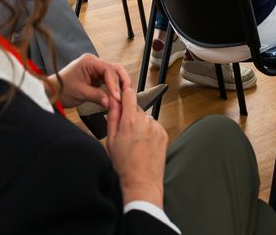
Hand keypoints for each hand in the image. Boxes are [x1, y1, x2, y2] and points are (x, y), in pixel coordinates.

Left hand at [52, 54, 131, 110]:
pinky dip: (114, 88)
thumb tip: (112, 102)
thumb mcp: (80, 93)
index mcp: (89, 62)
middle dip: (122, 80)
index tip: (117, 96)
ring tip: (123, 96)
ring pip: (114, 74)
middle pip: (115, 68)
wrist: (52, 92)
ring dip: (119, 84)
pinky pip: (109, 80)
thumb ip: (97, 96)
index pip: (109, 69)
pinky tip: (117, 96)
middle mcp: (94, 62)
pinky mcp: (95, 77)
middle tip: (126, 94)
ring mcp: (95, 69)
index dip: (115, 83)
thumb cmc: (62, 89)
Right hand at [105, 80, 167, 207]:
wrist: (142, 181)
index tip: (122, 96)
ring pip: (146, 118)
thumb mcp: (111, 139)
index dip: (124, 94)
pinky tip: (144, 145)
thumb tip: (113, 101)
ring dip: (141, 124)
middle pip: (137, 108)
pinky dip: (149, 132)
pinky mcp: (164, 134)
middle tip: (126, 132)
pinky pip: (154, 126)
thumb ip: (112, 117)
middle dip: (131, 115)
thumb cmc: (125, 164)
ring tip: (136, 142)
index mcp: (130, 120)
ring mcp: (157, 127)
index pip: (129, 95)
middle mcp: (145, 121)